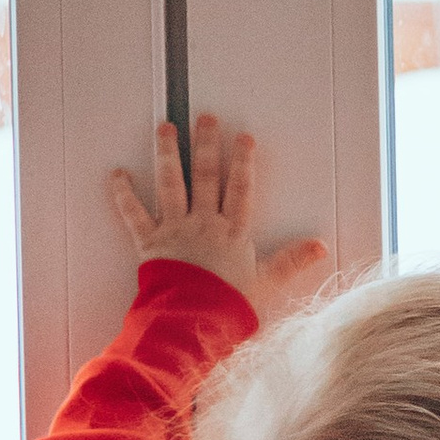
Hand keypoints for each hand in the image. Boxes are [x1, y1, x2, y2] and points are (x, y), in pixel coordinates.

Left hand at [108, 115, 330, 324]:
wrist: (192, 322)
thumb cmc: (227, 306)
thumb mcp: (266, 283)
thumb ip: (291, 261)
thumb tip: (321, 246)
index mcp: (232, 232)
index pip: (240, 188)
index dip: (243, 162)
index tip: (243, 136)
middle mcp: (203, 223)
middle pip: (206, 176)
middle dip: (206, 145)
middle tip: (205, 117)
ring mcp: (175, 229)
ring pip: (171, 184)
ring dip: (168, 154)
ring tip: (165, 127)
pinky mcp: (149, 243)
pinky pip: (134, 214)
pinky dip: (124, 194)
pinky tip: (118, 174)